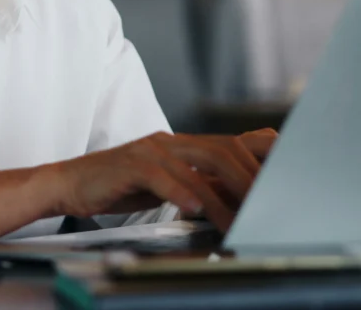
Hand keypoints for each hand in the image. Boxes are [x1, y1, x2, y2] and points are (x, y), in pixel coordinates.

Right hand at [48, 128, 277, 232]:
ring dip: (222, 194)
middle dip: (251, 176)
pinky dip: (179, 191)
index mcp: (184, 145)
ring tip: (239, 219)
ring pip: (198, 163)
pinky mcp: (129, 163)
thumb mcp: (166, 184)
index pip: (234, 141)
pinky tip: (193, 208)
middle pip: (224, 150)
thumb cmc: (119, 185)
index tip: (291, 173)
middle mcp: (172, 141)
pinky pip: (160, 175)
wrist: (69, 182)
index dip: (263, 154)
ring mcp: (151, 149)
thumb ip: (199, 185)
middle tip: (268, 205)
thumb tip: (236, 199)